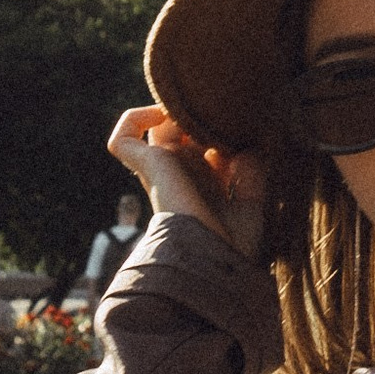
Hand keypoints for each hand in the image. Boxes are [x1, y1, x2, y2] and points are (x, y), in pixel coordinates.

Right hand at [107, 105, 266, 259]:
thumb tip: (246, 147)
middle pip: (184, 131)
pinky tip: (167, 116)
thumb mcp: (251, 206)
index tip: (246, 130)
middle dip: (204, 115)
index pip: (206, 146)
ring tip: (201, 110)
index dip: (223, 132)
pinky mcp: (149, 167)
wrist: (211, 263)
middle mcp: (182, 175)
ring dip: (177, 111)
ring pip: (156, 128)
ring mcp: (163, 170)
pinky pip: (122, 139)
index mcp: (205, 185)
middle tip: (224, 111)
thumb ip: (251, 175)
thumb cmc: (232, 247)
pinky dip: (135, 118)